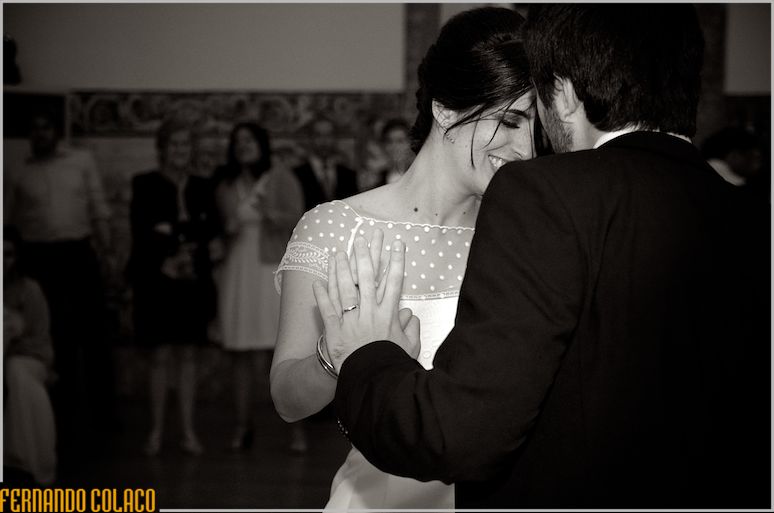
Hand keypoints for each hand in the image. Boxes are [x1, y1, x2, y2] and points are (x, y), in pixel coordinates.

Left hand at [313, 236, 419, 372]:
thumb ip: (412, 330)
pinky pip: (327, 309)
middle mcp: (369, 314)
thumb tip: (410, 315)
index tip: (397, 244)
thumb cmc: (390, 365)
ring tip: (338, 253)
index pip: (394, 282)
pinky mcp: (334, 331)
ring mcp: (350, 321)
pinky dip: (321, 295)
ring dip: (341, 269)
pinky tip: (318, 282)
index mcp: (388, 316)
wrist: (370, 382)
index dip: (396, 261)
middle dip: (365, 256)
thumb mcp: (408, 348)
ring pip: (345, 289)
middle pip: (367, 279)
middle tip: (362, 238)